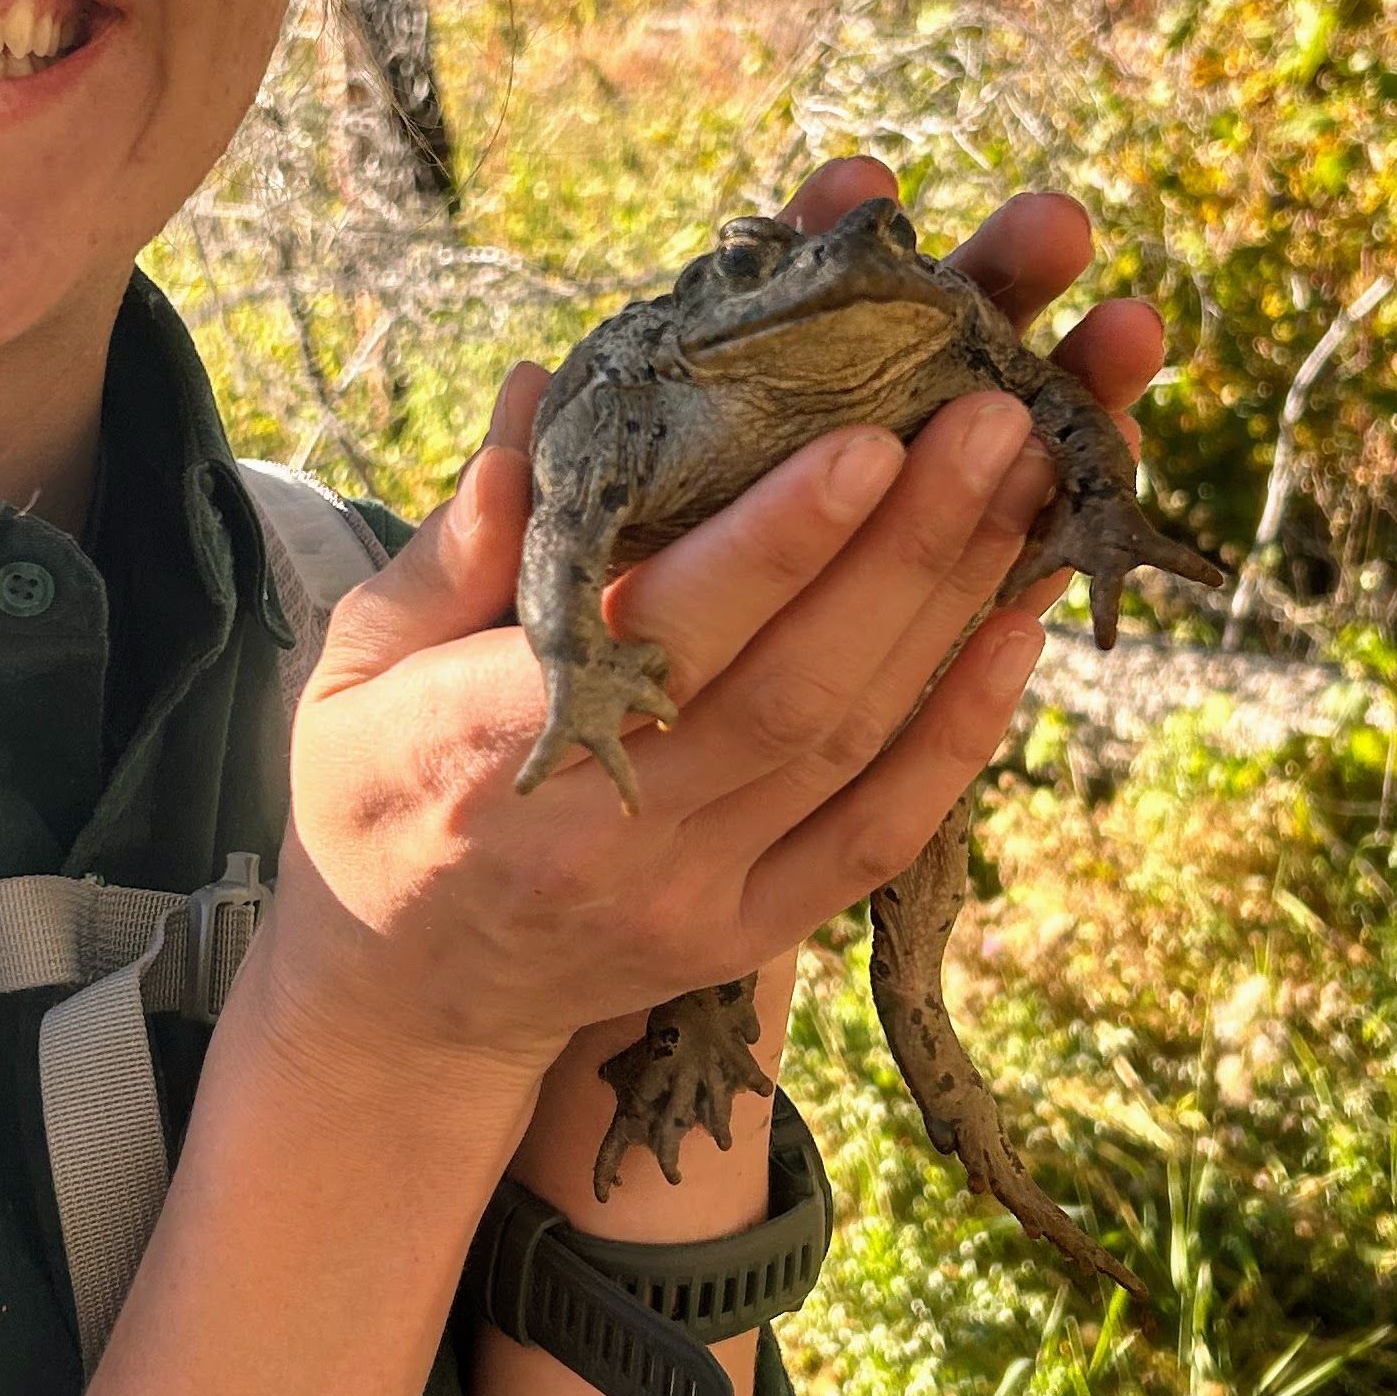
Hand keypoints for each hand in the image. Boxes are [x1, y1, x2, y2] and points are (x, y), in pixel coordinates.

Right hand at [247, 159, 1165, 1134]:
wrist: (401, 1003)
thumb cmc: (373, 790)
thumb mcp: (360, 660)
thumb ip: (457, 539)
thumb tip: (542, 392)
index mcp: (494, 750)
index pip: (661, 641)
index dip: (774, 547)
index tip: (864, 439)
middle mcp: (612, 836)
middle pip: (794, 689)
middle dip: (910, 548)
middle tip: (1002, 416)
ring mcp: (694, 898)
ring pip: (855, 746)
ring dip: (955, 609)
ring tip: (1036, 475)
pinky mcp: (751, 935)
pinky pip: (881, 833)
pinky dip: (962, 732)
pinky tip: (1020, 627)